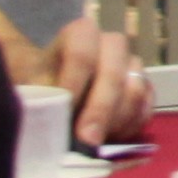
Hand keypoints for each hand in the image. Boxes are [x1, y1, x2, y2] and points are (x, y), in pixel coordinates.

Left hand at [46, 18, 153, 146]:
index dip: (74, 81)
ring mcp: (132, 66)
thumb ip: (41, 96)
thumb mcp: (30, 84)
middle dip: (100, 110)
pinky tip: (111, 138)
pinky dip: (130, 127)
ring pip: (135, 91)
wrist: (56, 90)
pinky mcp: (145, 89)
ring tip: (94, 141)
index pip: (83, 51)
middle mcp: (111, 45)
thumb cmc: (41, 84)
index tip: (64, 109)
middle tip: (86, 140)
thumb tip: (48, 116)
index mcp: (81, 35)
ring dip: (115, 121)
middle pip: (114, 73)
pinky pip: (146, 109)